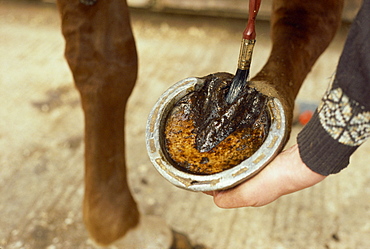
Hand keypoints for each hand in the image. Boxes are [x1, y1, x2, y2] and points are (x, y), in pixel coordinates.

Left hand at [205, 144, 325, 207]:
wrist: (296, 164)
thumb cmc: (276, 180)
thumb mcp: (246, 194)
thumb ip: (228, 198)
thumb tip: (214, 198)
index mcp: (249, 197)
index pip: (224, 192)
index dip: (213, 184)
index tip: (205, 173)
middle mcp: (255, 187)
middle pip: (231, 181)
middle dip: (222, 173)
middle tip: (212, 162)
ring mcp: (262, 175)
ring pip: (240, 171)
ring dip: (232, 165)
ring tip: (224, 155)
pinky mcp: (268, 164)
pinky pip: (250, 161)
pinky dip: (244, 157)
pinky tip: (242, 151)